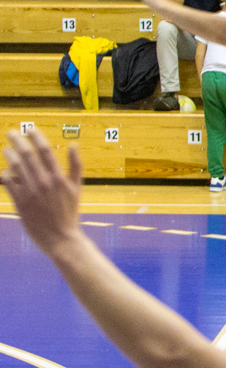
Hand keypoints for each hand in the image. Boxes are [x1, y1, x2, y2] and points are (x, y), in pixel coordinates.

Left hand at [2, 130, 82, 256]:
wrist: (61, 238)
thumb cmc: (70, 212)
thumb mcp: (77, 188)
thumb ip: (76, 165)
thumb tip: (74, 144)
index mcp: (58, 177)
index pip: (45, 151)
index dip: (36, 137)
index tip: (30, 129)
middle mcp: (43, 183)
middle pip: (27, 156)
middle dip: (18, 142)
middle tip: (11, 133)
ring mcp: (31, 193)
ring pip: (15, 168)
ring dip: (9, 156)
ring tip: (6, 149)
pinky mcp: (20, 203)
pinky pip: (9, 184)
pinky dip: (5, 175)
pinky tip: (5, 171)